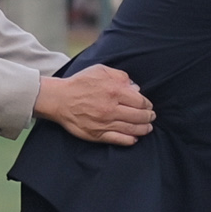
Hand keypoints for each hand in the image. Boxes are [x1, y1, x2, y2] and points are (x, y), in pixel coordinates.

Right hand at [35, 64, 153, 144]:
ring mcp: (105, 123)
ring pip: (132, 129)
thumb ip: (120, 76)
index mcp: (114, 91)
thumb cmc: (80, 83)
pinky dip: (130, 140)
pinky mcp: (98, 134)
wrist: (59, 99)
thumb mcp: (100, 71)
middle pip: (139, 116)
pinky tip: (134, 138)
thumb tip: (135, 88)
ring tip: (148, 128)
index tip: (148, 106)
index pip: (140, 101)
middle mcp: (111, 108)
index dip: (147, 104)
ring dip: (143, 129)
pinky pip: (119, 139)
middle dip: (149, 117)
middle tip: (151, 117)